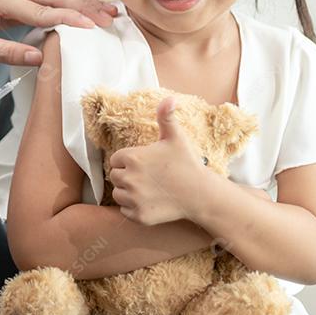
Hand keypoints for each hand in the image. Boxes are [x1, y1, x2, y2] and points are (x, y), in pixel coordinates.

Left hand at [0, 0, 118, 65]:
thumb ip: (6, 52)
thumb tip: (38, 58)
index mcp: (3, 0)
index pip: (43, 11)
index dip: (69, 19)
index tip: (92, 26)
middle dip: (86, 6)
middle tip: (112, 16)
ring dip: (83, 2)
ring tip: (109, 11)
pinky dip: (70, 3)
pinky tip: (87, 9)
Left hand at [108, 97, 210, 224]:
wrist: (200, 194)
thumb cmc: (186, 163)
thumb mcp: (175, 137)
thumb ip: (166, 116)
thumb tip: (169, 98)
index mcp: (132, 158)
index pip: (116, 159)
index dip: (128, 161)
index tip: (144, 164)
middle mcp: (128, 178)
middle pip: (115, 176)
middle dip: (127, 175)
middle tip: (148, 176)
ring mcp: (133, 199)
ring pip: (118, 194)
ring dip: (128, 192)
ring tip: (148, 188)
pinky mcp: (138, 216)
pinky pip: (125, 211)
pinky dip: (133, 208)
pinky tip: (150, 201)